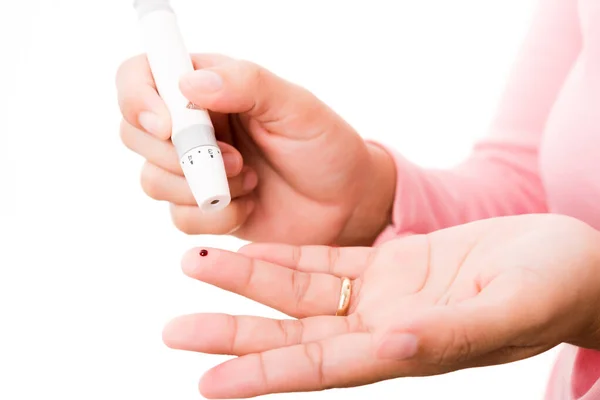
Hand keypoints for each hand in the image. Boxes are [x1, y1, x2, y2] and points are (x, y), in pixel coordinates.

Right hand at [116, 54, 395, 245]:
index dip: (138, 98)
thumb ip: (246, 85)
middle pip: (134, 132)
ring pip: (152, 179)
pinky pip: (179, 217)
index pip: (141, 75)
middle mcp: (193, 126)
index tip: (167, 125)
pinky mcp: (202, 208)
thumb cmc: (324, 147)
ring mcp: (195, 169)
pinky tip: (249, 205)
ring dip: (200, 187)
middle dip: (176, 154)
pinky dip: (215, 216)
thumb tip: (188, 84)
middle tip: (234, 160)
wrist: (345, 202)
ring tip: (250, 180)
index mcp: (209, 87)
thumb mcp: (296, 106)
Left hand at [162, 214, 599, 397]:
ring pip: (299, 294)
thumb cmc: (553, 287)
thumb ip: (452, 333)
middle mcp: (383, 329)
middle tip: (173, 331)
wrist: (567, 258)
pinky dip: (284, 256)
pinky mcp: (389, 263)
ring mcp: (382, 295)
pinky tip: (247, 248)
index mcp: (409, 351)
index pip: (323, 370)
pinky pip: (324, 262)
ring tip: (196, 266)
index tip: (210, 384)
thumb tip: (395, 345)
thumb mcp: (510, 309)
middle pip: (293, 338)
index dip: (266, 378)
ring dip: (247, 282)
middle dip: (234, 335)